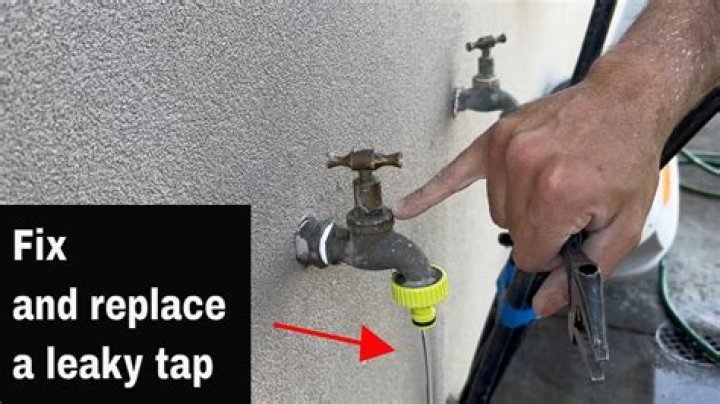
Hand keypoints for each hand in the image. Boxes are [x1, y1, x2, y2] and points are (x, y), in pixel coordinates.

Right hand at [392, 79, 665, 316]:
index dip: (551, 253)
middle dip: (538, 230)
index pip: (528, 254)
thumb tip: (541, 305)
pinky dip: (429, 192)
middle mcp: (527, 169)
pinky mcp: (495, 138)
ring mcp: (507, 150)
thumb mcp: (623, 225)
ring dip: (517, 209)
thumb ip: (583, 271)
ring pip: (495, 210)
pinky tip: (405, 208)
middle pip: (511, 232)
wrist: (622, 101)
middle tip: (569, 205)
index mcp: (558, 195)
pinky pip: (454, 172)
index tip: (569, 236)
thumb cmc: (625, 157)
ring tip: (551, 183)